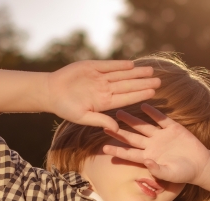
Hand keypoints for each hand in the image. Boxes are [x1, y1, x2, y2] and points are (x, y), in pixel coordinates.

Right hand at [45, 61, 160, 130]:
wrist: (50, 92)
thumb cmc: (65, 108)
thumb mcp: (83, 117)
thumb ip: (100, 120)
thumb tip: (116, 128)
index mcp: (104, 102)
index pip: (126, 98)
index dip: (139, 95)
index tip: (153, 93)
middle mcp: (105, 89)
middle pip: (128, 86)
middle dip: (143, 83)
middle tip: (159, 81)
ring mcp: (99, 78)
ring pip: (121, 74)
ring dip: (136, 72)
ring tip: (150, 70)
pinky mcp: (92, 67)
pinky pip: (108, 65)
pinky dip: (119, 65)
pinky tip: (131, 64)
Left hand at [101, 103, 209, 184]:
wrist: (200, 165)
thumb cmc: (184, 173)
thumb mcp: (171, 174)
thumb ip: (158, 169)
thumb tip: (146, 161)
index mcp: (149, 157)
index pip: (129, 154)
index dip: (117, 151)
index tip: (104, 149)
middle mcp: (152, 146)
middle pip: (132, 137)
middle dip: (119, 132)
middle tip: (105, 125)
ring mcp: (161, 136)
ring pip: (143, 126)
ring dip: (131, 120)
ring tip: (119, 112)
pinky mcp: (173, 128)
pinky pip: (161, 119)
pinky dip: (153, 112)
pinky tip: (144, 105)